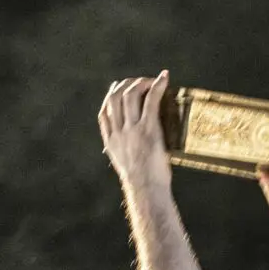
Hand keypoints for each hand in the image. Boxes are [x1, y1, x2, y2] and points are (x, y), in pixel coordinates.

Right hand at [99, 72, 171, 187]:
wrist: (147, 191)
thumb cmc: (143, 184)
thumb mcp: (127, 168)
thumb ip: (126, 154)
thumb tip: (134, 150)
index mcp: (111, 142)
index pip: (104, 113)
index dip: (110, 96)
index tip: (118, 88)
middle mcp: (118, 132)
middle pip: (115, 98)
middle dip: (126, 84)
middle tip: (139, 82)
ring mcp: (132, 130)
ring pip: (130, 95)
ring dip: (141, 82)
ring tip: (152, 80)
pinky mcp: (148, 129)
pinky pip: (151, 100)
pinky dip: (157, 85)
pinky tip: (164, 77)